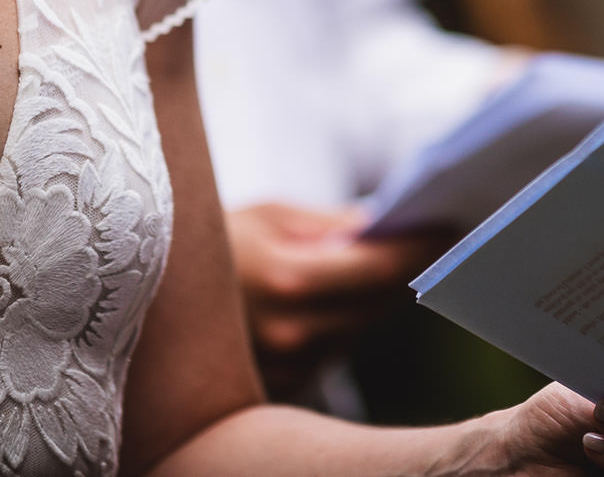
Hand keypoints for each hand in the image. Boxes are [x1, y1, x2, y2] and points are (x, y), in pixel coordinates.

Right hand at [225, 203, 451, 397]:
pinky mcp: (283, 387)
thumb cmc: (211, 239)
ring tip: (389, 259)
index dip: (422, 247)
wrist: (150, 294)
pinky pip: (335, 350)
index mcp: (287, 280)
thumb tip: (393, 227)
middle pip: (381, 303)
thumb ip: (334, 225)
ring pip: (362, 330)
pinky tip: (340, 297)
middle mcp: (292, 334)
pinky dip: (344, 322)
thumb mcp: (269, 215)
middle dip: (407, 268)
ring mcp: (287, 369)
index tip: (453, 225)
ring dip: (377, 298)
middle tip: (440, 235)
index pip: (383, 268)